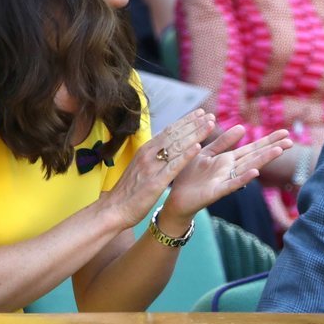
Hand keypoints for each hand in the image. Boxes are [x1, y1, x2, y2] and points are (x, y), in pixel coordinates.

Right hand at [98, 109, 214, 228]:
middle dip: (194, 123)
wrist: (113, 209)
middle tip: (210, 115)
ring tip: (210, 125)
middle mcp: (148, 154)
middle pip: (175, 134)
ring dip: (195, 134)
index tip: (200, 113)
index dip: (186, 121)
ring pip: (177, 146)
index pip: (169, 130)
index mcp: (145, 149)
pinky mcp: (155, 183)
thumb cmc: (128, 190)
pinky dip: (185, 156)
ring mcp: (152, 167)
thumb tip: (164, 145)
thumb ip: (151, 155)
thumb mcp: (139, 166)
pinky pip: (173, 167)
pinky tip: (197, 148)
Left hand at [163, 127, 291, 220]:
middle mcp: (230, 169)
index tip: (285, 132)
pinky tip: (255, 172)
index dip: (268, 140)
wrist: (176, 198)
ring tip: (279, 150)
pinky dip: (243, 178)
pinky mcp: (215, 192)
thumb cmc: (190, 176)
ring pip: (247, 168)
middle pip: (255, 157)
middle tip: (291, 141)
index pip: (252, 148)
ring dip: (263, 160)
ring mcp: (225, 180)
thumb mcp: (206, 153)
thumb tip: (242, 127)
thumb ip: (223, 142)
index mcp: (228, 159)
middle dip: (272, 148)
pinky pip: (231, 184)